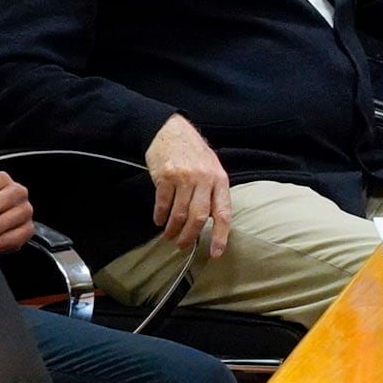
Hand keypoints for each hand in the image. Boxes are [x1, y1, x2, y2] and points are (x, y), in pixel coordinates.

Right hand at [145, 114, 232, 258]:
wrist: (170, 130)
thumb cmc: (192, 151)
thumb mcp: (212, 167)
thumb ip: (213, 191)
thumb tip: (211, 220)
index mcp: (220, 179)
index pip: (223, 213)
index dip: (221, 235)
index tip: (216, 253)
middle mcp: (204, 179)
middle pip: (199, 218)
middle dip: (190, 237)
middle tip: (182, 246)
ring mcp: (184, 178)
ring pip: (180, 214)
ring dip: (173, 230)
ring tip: (169, 236)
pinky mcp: (165, 176)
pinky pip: (163, 204)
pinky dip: (160, 216)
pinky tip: (159, 221)